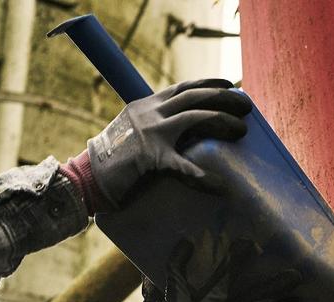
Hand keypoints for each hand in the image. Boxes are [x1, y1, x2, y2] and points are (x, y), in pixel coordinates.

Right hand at [88, 79, 251, 208]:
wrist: (87, 177)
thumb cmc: (111, 163)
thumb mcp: (132, 135)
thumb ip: (154, 130)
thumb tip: (180, 137)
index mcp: (145, 105)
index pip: (183, 87)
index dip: (209, 84)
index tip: (229, 85)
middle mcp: (149, 112)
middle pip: (193, 96)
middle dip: (223, 97)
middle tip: (246, 106)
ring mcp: (150, 132)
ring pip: (194, 117)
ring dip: (221, 121)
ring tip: (241, 131)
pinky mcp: (150, 157)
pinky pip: (184, 166)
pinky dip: (203, 177)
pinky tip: (219, 185)